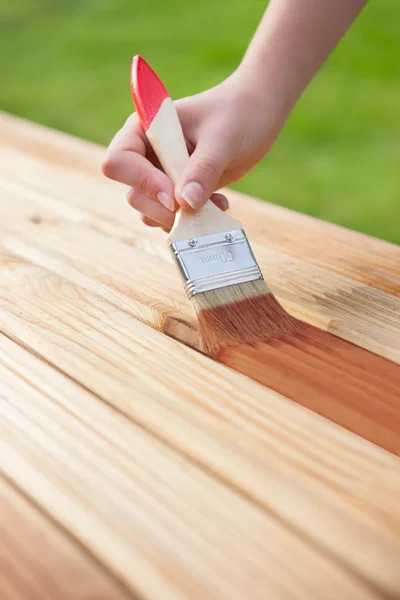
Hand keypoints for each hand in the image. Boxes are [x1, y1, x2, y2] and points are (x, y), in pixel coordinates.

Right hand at [102, 70, 283, 230]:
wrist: (257, 115)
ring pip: (150, 210)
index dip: (142, 182)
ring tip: (214, 204)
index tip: (174, 196)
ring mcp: (160, 175)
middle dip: (163, 208)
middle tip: (196, 207)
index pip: (119, 162)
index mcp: (144, 128)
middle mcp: (146, 153)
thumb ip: (202, 169)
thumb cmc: (237, 113)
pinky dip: (192, 220)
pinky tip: (218, 205)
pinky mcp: (177, 191)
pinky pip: (172, 216)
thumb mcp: (222, 138)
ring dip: (180, 218)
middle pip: (133, 193)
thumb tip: (184, 203)